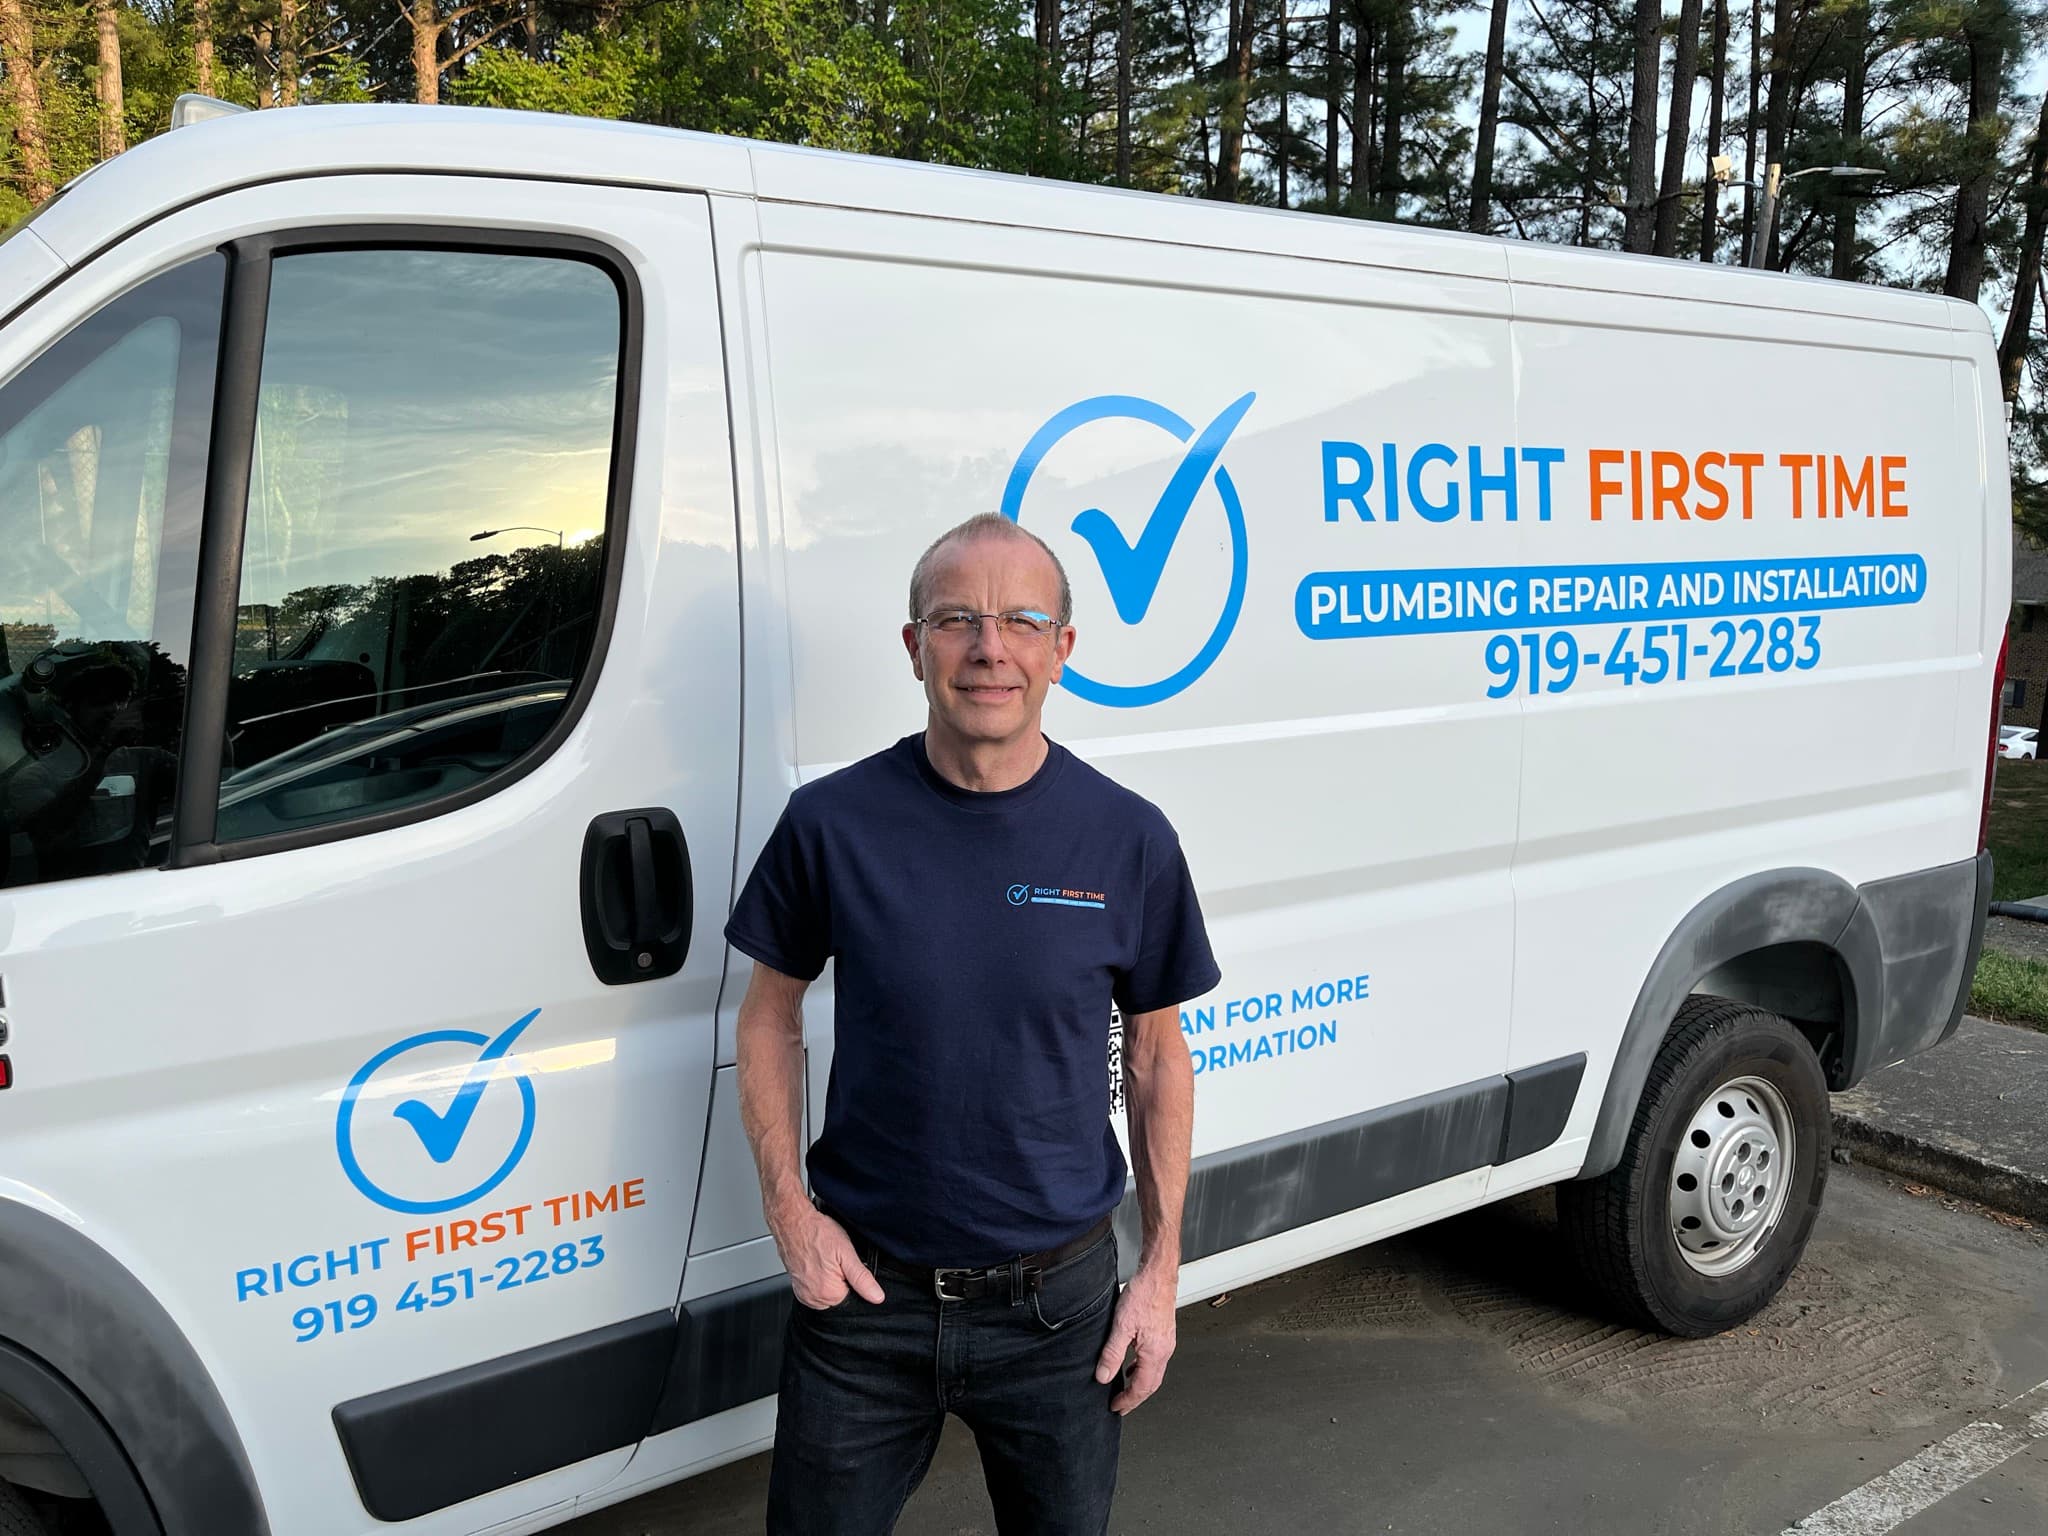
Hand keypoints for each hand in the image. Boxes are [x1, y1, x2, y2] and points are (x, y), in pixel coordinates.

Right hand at [775, 1207, 884, 1310]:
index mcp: (829, 1294)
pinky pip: (816, 1289)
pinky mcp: (798, 1287)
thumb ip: (862, 1279)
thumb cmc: (816, 1232)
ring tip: (825, 1259)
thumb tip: (877, 1297)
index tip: (846, 1264)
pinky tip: (818, 1262)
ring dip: (830, 1278)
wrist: (792, 1221)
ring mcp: (804, 1293)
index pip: (854, 1297)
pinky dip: (820, 1278)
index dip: (854, 1279)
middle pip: (840, 1296)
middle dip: (842, 1279)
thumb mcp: (846, 1253)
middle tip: (835, 1260)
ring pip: (828, 1292)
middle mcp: (813, 1298)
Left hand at [1094, 1262, 1176, 1413]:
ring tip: (1125, 1389)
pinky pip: (1155, 1360)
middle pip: (1151, 1384)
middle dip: (1135, 1398)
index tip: (1116, 1407)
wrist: (1158, 1274)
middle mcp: (1164, 1350)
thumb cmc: (1144, 1294)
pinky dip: (1143, 1369)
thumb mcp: (1121, 1326)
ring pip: (1154, 1373)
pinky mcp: (1164, 1334)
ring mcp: (1166, 1342)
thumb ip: (1112, 1353)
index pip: (1142, 1387)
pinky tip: (1133, 1364)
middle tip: (1121, 1405)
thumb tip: (1104, 1376)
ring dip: (1140, 1384)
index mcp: (1155, 1352)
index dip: (1128, 1401)